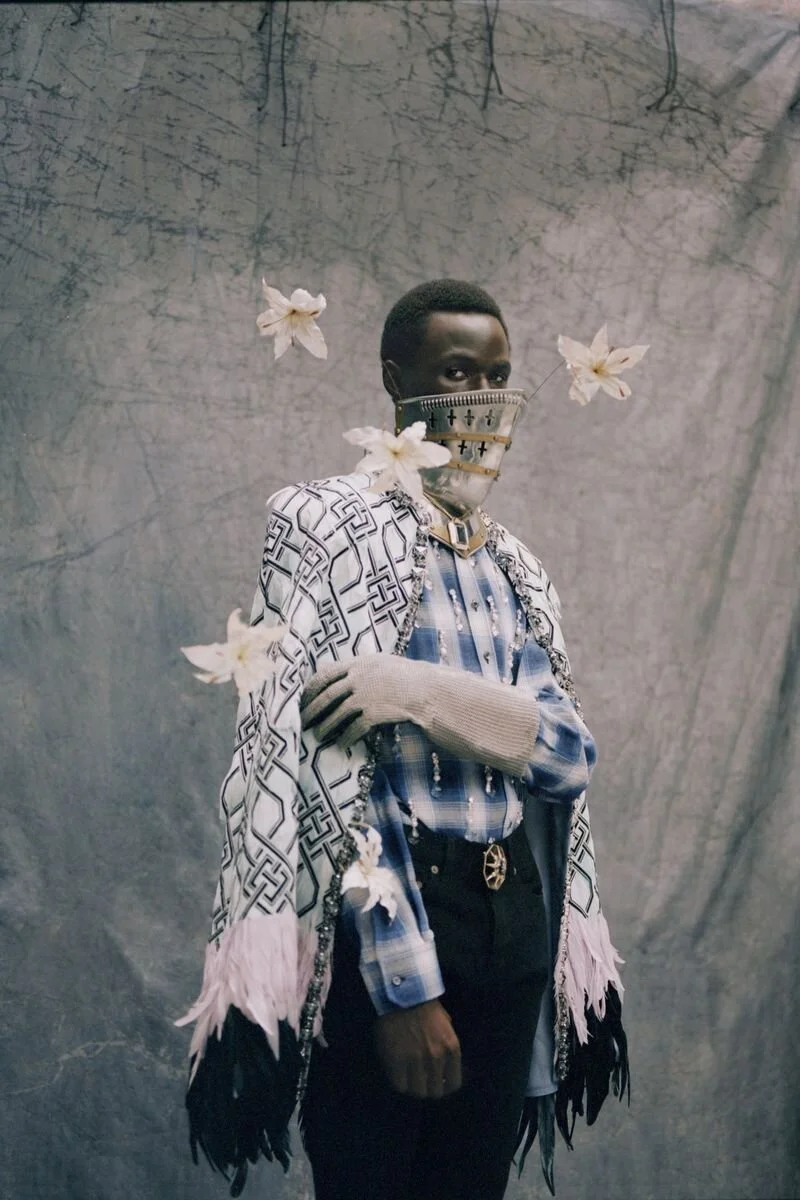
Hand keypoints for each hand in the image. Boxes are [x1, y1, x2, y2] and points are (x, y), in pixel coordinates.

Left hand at [300, 655, 432, 748]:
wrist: (428, 690)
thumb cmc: (407, 677)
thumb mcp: (381, 663)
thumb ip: (358, 667)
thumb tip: (333, 669)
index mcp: (359, 663)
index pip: (325, 674)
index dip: (311, 688)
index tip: (303, 698)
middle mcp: (359, 678)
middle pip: (326, 695)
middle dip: (311, 710)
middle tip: (302, 721)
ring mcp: (365, 696)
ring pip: (336, 714)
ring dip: (325, 727)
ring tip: (318, 736)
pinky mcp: (373, 713)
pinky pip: (354, 728)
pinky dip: (345, 738)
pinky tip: (341, 745)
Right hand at [373, 999, 461, 1098]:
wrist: (401, 991)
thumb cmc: (424, 1004)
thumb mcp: (445, 1024)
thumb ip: (446, 1045)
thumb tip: (446, 1066)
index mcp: (451, 1048)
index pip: (453, 1083)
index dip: (445, 1086)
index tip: (437, 1083)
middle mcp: (437, 1058)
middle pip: (435, 1091)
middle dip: (428, 1088)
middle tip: (420, 1080)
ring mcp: (416, 1061)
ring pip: (417, 1091)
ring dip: (413, 1086)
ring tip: (408, 1077)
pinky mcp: (396, 1061)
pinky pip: (400, 1085)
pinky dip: (398, 1082)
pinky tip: (397, 1073)